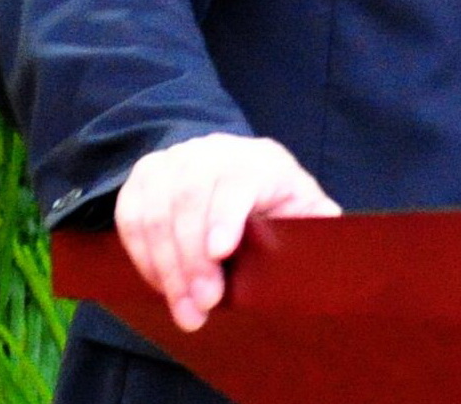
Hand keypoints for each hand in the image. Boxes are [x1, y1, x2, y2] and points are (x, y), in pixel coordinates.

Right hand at [114, 132, 340, 330]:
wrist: (230, 164)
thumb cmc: (272, 196)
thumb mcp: (301, 203)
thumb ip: (315, 220)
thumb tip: (330, 243)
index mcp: (258, 159)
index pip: (236, 181)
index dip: (225, 216)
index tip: (220, 254)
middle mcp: (212, 151)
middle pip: (190, 199)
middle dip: (192, 260)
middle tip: (201, 307)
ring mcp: (173, 160)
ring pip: (156, 210)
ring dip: (165, 266)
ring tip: (182, 309)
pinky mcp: (144, 176)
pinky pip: (130, 215)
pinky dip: (141, 255)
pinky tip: (160, 285)